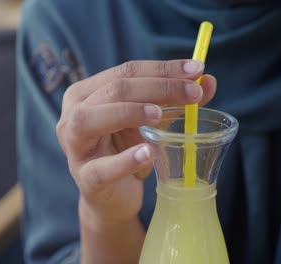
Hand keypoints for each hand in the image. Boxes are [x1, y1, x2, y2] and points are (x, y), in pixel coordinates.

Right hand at [56, 60, 216, 228]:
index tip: (197, 69)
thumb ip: (175, 101)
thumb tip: (208, 81)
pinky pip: (101, 168)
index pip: (126, 71)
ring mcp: (74, 147)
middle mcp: (72, 114)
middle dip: (157, 87)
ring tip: (159, 114)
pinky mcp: (85, 178)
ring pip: (91, 119)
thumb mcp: (151, 122)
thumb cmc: (126, 150)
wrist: (112, 196)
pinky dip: (124, 160)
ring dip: (128, 112)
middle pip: (114, 90)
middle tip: (193, 93)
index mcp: (87, 93)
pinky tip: (147, 152)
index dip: (163, 69)